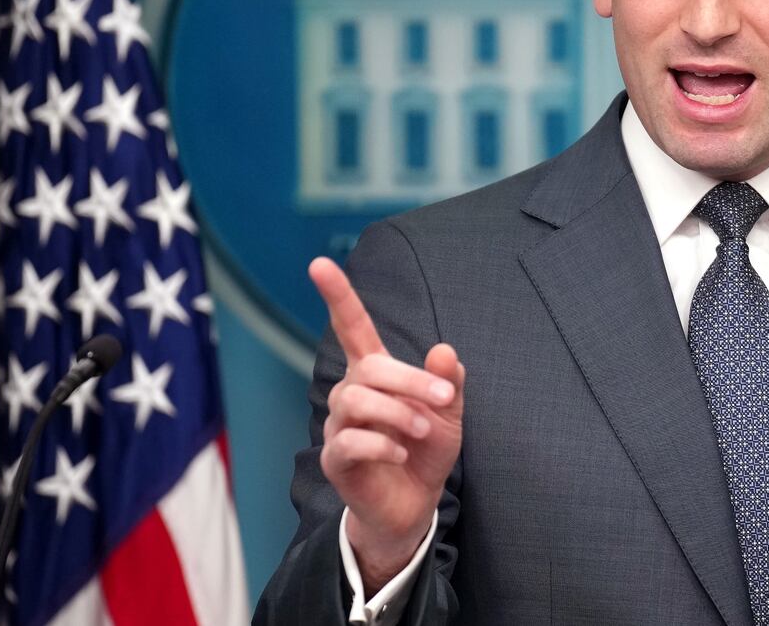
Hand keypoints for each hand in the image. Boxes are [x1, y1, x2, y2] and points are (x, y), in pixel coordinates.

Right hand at [310, 257, 463, 591]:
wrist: (414, 504)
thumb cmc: (425, 450)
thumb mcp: (448, 414)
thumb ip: (447, 382)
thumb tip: (445, 350)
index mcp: (375, 373)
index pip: (352, 327)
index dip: (338, 296)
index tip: (319, 263)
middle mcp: (350, 393)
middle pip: (369, 369)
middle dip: (411, 381)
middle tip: (445, 401)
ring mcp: (338, 425)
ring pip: (357, 402)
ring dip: (398, 413)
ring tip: (420, 431)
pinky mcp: (335, 459)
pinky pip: (348, 441)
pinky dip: (381, 444)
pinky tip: (400, 454)